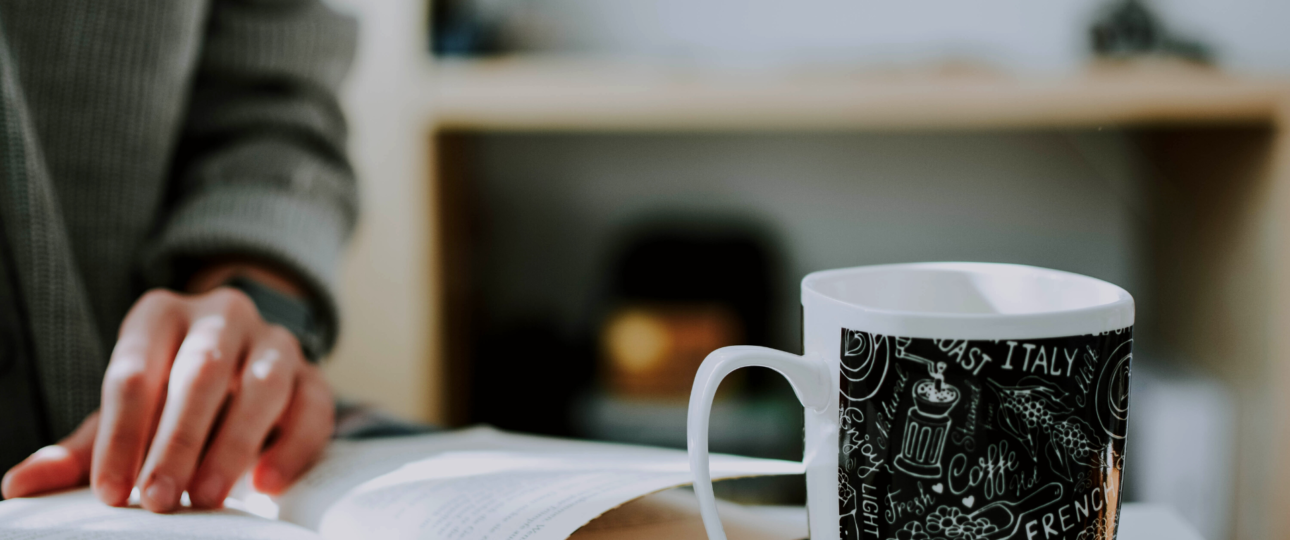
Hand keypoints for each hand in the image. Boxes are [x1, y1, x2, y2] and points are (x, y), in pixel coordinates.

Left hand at [1, 286, 333, 510]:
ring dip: (233, 445)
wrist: (241, 361)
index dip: (121, 434)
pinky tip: (267, 485)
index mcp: (161, 315)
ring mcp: (275, 342)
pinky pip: (315, 408)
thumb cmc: (168, 393)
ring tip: (207, 497)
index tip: (110, 491)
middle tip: (159, 500)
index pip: (135, 372)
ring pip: (263, 386)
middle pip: (201, 372)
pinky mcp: (314, 375)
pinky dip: (292, 447)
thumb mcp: (125, 411)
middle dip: (177, 441)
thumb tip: (18, 486)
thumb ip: (80, 449)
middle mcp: (222, 316)